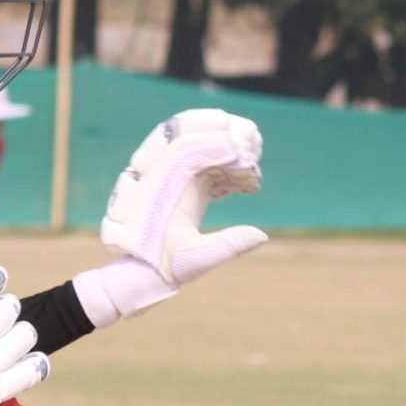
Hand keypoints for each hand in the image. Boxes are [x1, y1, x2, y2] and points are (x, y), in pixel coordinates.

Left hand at [81, 109, 268, 325]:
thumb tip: (261, 235)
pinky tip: (249, 185)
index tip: (244, 148)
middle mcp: (165, 171)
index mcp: (162, 182)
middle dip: (226, 136)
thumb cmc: (164, 266)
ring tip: (254, 171)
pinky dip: (228, 168)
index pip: (185, 142)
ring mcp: (175, 175)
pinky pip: (207, 164)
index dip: (216, 140)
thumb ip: (227, 246)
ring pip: (202, 146)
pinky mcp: (184, 183)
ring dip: (230, 151)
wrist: (144, 272)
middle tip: (253, 150)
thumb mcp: (195, 259)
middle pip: (192, 133)